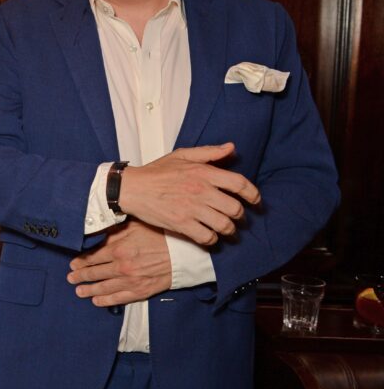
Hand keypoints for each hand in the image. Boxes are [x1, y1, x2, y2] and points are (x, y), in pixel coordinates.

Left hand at [67, 220, 171, 305]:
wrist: (183, 253)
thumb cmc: (160, 235)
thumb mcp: (134, 226)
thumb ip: (114, 231)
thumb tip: (96, 232)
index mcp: (118, 249)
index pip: (92, 257)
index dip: (80, 262)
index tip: (73, 264)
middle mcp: (121, 267)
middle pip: (94, 273)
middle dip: (80, 276)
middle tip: (70, 278)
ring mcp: (130, 281)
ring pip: (103, 288)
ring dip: (89, 290)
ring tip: (79, 291)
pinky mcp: (140, 291)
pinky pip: (118, 298)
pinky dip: (105, 300)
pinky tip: (96, 301)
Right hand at [119, 143, 259, 245]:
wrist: (132, 188)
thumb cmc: (156, 171)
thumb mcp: (182, 155)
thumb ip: (209, 152)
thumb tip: (231, 148)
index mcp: (203, 172)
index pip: (239, 183)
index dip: (253, 194)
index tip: (256, 201)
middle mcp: (201, 190)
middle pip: (235, 208)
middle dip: (240, 216)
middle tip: (237, 218)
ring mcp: (192, 209)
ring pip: (224, 225)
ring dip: (228, 230)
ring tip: (226, 229)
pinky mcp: (181, 224)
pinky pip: (207, 237)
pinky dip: (212, 240)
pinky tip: (209, 236)